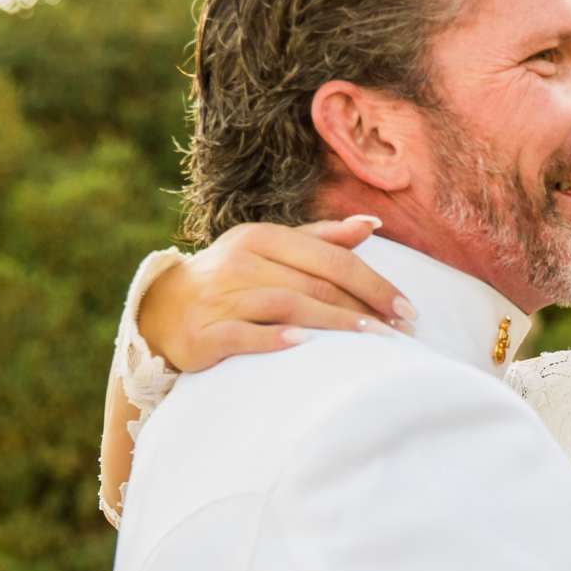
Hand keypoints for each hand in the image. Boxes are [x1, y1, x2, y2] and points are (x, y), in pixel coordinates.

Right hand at [140, 215, 413, 372]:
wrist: (162, 311)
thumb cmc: (233, 280)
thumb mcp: (272, 251)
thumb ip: (322, 239)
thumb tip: (372, 225)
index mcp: (262, 238)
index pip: (331, 259)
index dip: (374, 283)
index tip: (407, 310)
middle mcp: (241, 262)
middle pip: (316, 284)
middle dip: (364, 309)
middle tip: (399, 334)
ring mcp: (221, 297)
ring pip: (287, 305)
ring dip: (334, 324)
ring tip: (371, 343)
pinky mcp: (204, 333)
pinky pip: (242, 334)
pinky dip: (273, 338)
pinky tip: (305, 345)